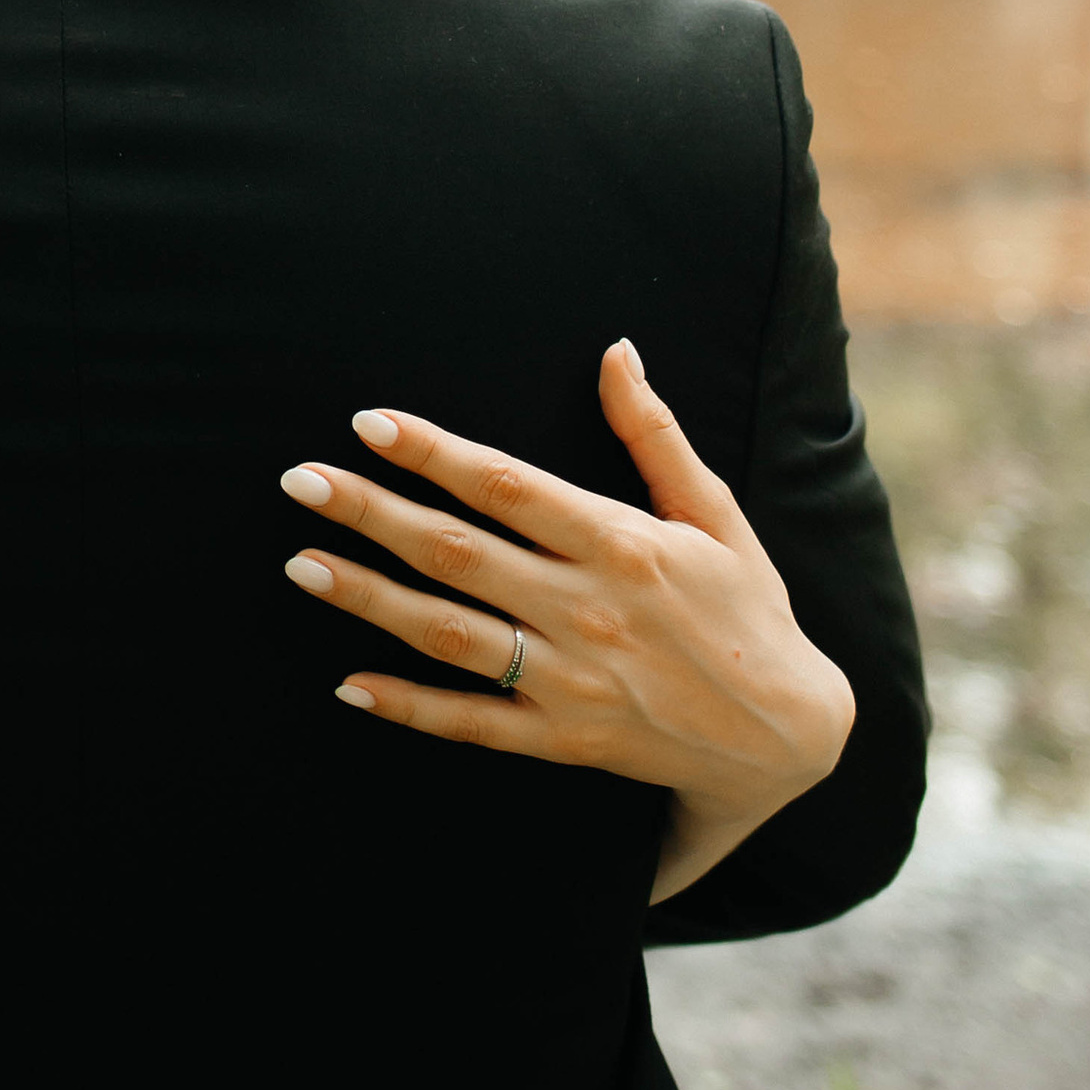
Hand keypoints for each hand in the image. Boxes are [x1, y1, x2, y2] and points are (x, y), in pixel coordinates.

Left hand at [277, 341, 855, 905]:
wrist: (789, 738)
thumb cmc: (749, 609)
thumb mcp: (715, 514)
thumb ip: (655, 435)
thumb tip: (617, 351)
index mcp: (623, 543)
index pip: (507, 486)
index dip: (433, 452)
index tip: (369, 423)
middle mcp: (589, 608)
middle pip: (459, 552)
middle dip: (372, 513)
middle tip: (300, 482)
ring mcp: (571, 678)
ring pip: (449, 634)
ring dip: (369, 599)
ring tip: (302, 565)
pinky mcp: (563, 738)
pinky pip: (472, 723)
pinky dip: (409, 707)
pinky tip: (348, 684)